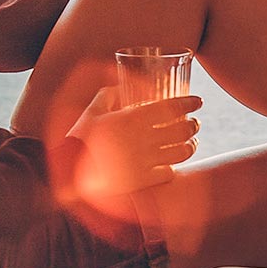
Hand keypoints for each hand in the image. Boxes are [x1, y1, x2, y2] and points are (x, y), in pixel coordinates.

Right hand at [64, 88, 201, 201]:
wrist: (69, 177)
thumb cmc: (78, 141)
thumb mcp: (90, 114)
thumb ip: (106, 97)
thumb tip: (119, 86)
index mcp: (130, 119)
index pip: (171, 107)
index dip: (189, 103)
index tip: (198, 101)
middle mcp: (141, 140)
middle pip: (181, 130)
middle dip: (193, 124)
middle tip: (195, 122)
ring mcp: (144, 162)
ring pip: (181, 153)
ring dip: (190, 146)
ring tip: (191, 142)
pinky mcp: (142, 182)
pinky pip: (168, 174)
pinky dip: (173, 168)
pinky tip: (171, 164)